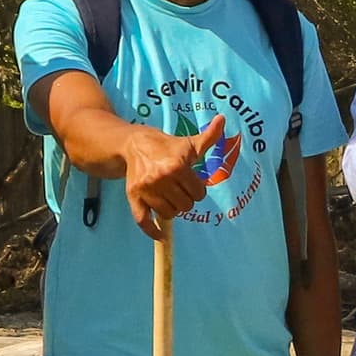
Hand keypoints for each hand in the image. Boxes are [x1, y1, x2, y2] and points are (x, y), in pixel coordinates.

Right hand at [121, 119, 224, 237]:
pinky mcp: (133, 197)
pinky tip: (161, 235)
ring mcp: (146, 190)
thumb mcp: (188, 143)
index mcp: (177, 166)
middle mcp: (161, 179)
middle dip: (186, 199)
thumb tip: (222, 119)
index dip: (197, 190)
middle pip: (185, 206)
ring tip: (170, 197)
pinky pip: (143, 221)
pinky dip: (153, 231)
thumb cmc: (166, 146)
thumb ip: (209, 137)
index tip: (191, 184)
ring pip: (169, 214)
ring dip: (172, 209)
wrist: (134, 144)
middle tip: (180, 190)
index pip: (198, 193)